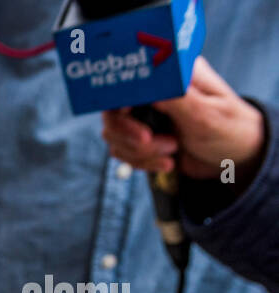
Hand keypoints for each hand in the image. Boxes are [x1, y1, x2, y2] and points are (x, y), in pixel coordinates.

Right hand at [102, 58, 265, 182]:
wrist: (234, 157)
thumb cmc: (229, 129)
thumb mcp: (205, 114)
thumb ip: (176, 97)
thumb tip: (147, 86)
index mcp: (172, 74)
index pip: (129, 80)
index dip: (120, 100)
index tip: (129, 116)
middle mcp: (154, 92)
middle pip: (113, 110)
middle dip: (128, 133)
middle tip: (149, 142)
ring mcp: (146, 115)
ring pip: (114, 134)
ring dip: (139, 151)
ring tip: (171, 152)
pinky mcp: (142, 137)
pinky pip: (122, 151)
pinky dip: (141, 162)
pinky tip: (167, 162)